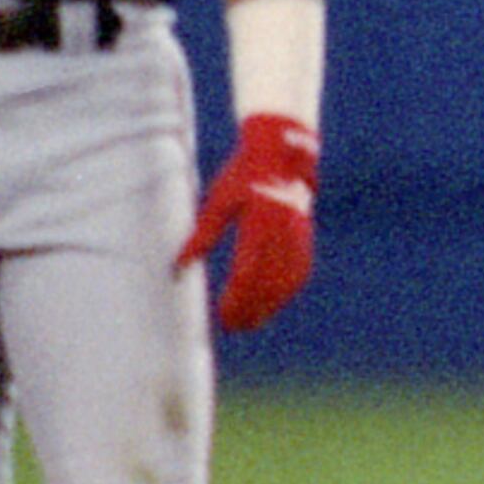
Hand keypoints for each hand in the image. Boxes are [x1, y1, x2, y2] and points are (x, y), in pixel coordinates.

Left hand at [178, 114, 317, 332]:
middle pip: (268, 284)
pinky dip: (286, 291)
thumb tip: (179, 265)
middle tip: (234, 326)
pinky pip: (299, 272)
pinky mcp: (304, 237)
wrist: (282, 156)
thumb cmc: (242, 175)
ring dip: (270, 305)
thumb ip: (202, 235)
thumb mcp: (218, 202)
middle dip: (252, 309)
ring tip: (252, 322)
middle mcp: (284, 234)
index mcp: (261, 224)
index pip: (248, 274)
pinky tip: (274, 302)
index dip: (237, 300)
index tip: (223, 315)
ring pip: (286, 282)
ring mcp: (298, 237)